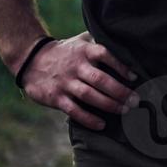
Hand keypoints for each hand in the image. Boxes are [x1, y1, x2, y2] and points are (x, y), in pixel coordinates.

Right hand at [18, 31, 138, 129]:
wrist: (31, 60)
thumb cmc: (64, 51)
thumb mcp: (80, 41)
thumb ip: (99, 42)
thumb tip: (124, 44)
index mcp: (84, 51)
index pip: (105, 55)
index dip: (120, 66)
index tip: (134, 77)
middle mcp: (76, 66)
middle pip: (100, 79)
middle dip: (120, 91)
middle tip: (135, 100)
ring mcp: (66, 83)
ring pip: (89, 96)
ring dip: (109, 105)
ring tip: (124, 110)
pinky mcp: (56, 98)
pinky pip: (74, 110)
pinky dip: (89, 119)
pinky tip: (102, 124)